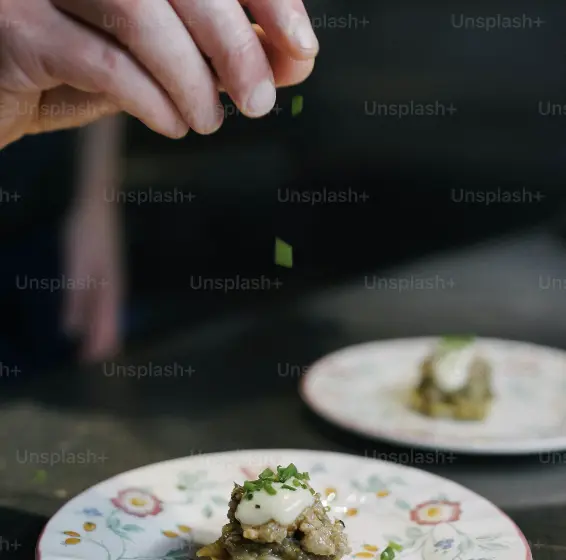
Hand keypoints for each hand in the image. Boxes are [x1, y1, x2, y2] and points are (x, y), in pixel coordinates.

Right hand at [0, 0, 317, 146]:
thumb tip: (294, 60)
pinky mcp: (14, 25)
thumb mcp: (165, 53)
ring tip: (209, 122)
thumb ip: (225, 50)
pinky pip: (103, 61)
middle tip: (259, 102)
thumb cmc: (88, 62)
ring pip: (139, 11)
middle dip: (235, 45)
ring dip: (192, 79)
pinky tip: (172, 124)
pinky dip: (153, 101)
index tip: (301, 48)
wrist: (7, 87)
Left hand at [62, 197, 122, 362]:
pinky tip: (89, 319)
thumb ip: (76, 298)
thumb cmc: (86, 234)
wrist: (98, 207)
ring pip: (109, 314)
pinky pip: (105, 303)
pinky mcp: (108, 274)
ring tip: (87, 347)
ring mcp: (113, 281)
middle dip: (100, 343)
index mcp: (110, 290)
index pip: (107, 326)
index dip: (99, 345)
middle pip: (111, 323)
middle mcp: (115, 289)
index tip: (88, 362)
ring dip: (99, 331)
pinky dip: (97, 316)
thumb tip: (72, 330)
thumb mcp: (76, 267)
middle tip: (85, 360)